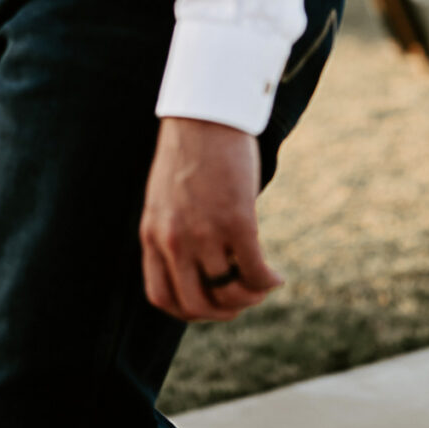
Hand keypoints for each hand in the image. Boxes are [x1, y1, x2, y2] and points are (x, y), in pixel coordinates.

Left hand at [140, 117, 280, 321]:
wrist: (206, 115)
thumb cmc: (189, 152)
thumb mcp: (165, 198)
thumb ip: (172, 231)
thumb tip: (198, 263)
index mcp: (152, 234)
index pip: (162, 297)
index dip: (188, 311)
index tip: (210, 305)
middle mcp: (174, 239)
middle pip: (196, 304)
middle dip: (222, 312)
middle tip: (241, 301)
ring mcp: (204, 232)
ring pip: (228, 292)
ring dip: (250, 296)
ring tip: (262, 284)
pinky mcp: (236, 221)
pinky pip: (254, 271)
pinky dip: (268, 281)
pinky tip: (276, 277)